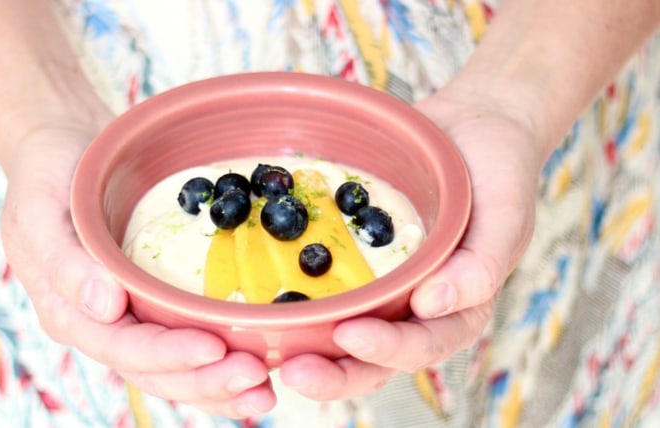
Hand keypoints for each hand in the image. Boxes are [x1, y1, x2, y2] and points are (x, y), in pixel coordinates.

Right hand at [0, 120, 275, 417]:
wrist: (62, 152)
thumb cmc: (45, 180)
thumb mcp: (39, 214)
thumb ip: (65, 264)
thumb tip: (106, 307)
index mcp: (69, 313)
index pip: (123, 348)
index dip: (169, 354)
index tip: (215, 349)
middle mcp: (101, 326)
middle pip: (155, 372)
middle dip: (206, 382)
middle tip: (259, 383)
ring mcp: (128, 317)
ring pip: (174, 369)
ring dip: (218, 385)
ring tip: (265, 393)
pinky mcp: (151, 302)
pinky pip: (185, 339)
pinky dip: (218, 362)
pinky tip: (256, 368)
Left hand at [278, 90, 542, 399]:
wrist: (471, 127)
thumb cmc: (500, 173)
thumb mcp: (505, 215)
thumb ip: (480, 266)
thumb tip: (431, 306)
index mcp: (458, 309)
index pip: (422, 345)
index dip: (386, 348)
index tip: (350, 334)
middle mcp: (416, 308)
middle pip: (375, 359)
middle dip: (336, 374)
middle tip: (296, 372)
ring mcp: (383, 288)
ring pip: (344, 336)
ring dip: (312, 352)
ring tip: (273, 358)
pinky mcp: (355, 263)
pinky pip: (327, 289)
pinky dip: (300, 305)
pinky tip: (268, 308)